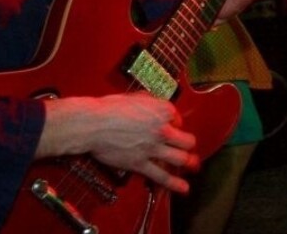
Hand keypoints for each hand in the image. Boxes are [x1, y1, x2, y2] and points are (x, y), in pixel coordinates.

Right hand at [44, 93, 199, 193]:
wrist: (93, 124)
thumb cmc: (111, 108)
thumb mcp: (137, 97)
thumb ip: (152, 104)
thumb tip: (158, 109)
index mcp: (163, 111)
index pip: (179, 119)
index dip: (175, 123)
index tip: (170, 127)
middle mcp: (163, 129)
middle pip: (187, 141)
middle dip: (189, 145)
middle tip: (188, 148)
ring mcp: (153, 148)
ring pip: (180, 159)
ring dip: (188, 163)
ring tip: (193, 167)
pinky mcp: (140, 164)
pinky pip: (161, 175)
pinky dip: (174, 184)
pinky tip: (184, 189)